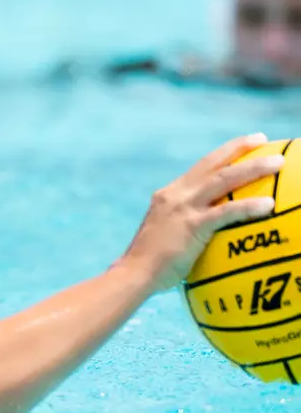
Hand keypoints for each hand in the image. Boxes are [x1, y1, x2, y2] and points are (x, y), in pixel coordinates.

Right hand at [121, 134, 284, 291]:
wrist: (134, 273)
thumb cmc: (153, 265)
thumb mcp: (168, 235)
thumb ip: (188, 227)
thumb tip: (214, 234)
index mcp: (170, 195)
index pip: (201, 167)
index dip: (224, 153)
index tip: (246, 143)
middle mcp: (176, 194)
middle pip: (213, 164)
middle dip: (239, 148)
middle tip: (263, 139)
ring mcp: (183, 208)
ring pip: (223, 180)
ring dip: (253, 168)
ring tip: (278, 162)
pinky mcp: (191, 225)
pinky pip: (226, 212)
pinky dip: (248, 206)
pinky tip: (269, 205)